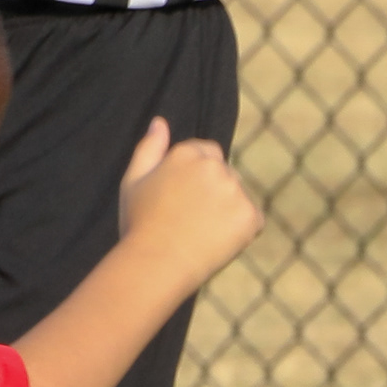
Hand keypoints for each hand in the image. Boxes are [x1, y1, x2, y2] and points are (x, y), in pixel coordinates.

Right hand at [113, 116, 264, 281]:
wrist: (155, 264)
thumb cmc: (139, 226)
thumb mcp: (133, 181)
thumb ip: (149, 148)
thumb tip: (160, 122)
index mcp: (188, 153)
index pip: (207, 153)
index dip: (195, 179)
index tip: (182, 202)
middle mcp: (214, 166)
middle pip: (225, 174)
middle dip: (214, 193)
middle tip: (189, 221)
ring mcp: (234, 190)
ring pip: (238, 196)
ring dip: (228, 211)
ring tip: (200, 234)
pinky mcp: (250, 215)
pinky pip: (253, 220)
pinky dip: (241, 232)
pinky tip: (216, 243)